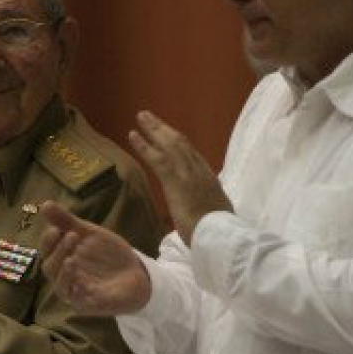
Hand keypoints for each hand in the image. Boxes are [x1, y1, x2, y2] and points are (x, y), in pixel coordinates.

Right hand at [39, 201, 151, 314]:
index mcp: (62, 259)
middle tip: (72, 235)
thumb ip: (68, 221)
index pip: (47, 251)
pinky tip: (81, 282)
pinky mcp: (90, 306)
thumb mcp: (90, 234)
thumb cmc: (108, 255)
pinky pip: (77, 302)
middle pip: (50, 268)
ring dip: (63, 273)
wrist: (137, 274)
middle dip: (58, 252)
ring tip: (72, 259)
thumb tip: (44, 203)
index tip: (56, 228)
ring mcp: (76, 293)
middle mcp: (65, 277)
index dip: (48, 241)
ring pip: (60, 287)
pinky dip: (76, 292)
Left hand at [128, 111, 231, 244]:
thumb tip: (206, 207)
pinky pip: (157, 159)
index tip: (167, 133)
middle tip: (149, 117)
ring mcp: (187, 174)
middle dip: (164, 129)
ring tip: (141, 116)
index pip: (191, 154)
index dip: (178, 141)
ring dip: (154, 129)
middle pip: (180, 143)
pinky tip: (133, 135)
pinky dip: (144, 146)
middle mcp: (199, 170)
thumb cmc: (219, 232)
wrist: (220, 236)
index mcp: (209, 178)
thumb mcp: (217, 213)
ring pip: (169, 145)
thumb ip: (209, 205)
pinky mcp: (176, 181)